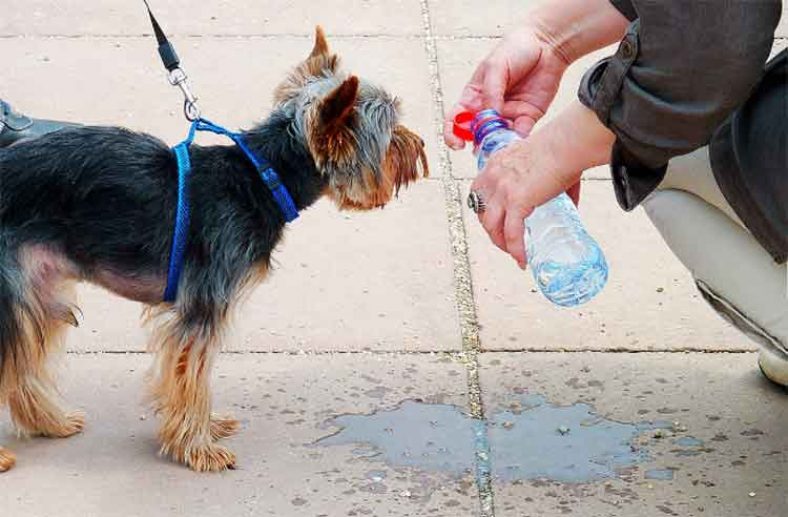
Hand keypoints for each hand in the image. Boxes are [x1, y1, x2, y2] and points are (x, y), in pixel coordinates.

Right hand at [444, 27, 569, 148]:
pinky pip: (520, 134)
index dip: (452, 134)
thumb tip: (488, 117)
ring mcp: (507, 115)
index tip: (457, 144)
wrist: (546, 44)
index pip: (455, 120)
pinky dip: (516, 140)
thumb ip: (490, 93)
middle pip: (476, 134)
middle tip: (483, 145)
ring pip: (497, 138)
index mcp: (473, 96)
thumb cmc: (515, 49)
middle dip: (477, 143)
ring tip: (500, 142)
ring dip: (497, 144)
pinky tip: (516, 139)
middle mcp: (488, 109)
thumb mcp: (496, 66)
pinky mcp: (527, 118)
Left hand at [471, 102, 615, 267]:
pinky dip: (516, 249)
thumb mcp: (542, 163)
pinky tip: (522, 259)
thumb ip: (548, 183)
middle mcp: (493, 177)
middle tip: (506, 241)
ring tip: (514, 253)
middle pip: (481, 212)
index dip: (485, 211)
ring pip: (491, 227)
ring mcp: (502, 190)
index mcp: (495, 165)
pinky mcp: (517, 201)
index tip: (496, 221)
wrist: (567, 143)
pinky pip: (512, 233)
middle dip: (492, 231)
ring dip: (501, 243)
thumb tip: (570, 206)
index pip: (479, 193)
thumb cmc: (562, 148)